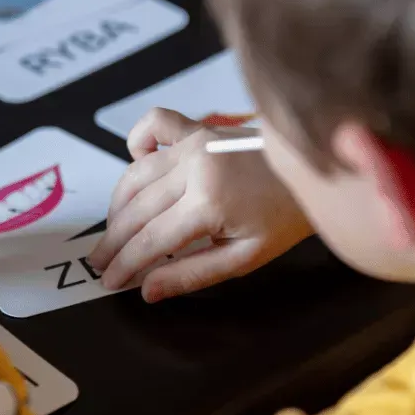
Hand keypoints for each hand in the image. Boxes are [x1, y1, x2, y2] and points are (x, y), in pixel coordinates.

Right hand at [89, 108, 312, 302]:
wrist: (315, 169)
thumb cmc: (286, 216)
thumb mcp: (245, 257)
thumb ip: (193, 273)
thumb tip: (148, 290)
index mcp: (209, 203)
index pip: (151, 241)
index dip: (125, 264)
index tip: (108, 281)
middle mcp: (195, 167)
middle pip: (136, 210)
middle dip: (113, 241)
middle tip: (99, 262)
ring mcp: (194, 142)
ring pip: (135, 174)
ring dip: (117, 204)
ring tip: (112, 230)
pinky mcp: (198, 127)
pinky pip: (154, 124)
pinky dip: (137, 142)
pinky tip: (136, 164)